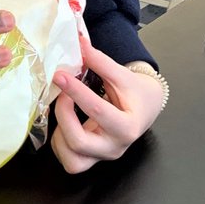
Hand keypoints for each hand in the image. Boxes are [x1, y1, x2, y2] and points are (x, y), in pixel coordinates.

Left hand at [49, 38, 163, 173]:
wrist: (144, 108)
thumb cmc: (135, 92)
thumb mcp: (121, 75)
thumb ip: (99, 61)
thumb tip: (78, 42)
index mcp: (128, 126)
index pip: (98, 111)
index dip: (76, 92)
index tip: (60, 76)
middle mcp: (115, 147)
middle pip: (79, 142)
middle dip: (63, 116)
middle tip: (62, 95)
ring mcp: (102, 157)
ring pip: (72, 159)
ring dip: (60, 134)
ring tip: (65, 111)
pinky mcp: (92, 160)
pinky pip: (69, 161)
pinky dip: (60, 144)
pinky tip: (65, 124)